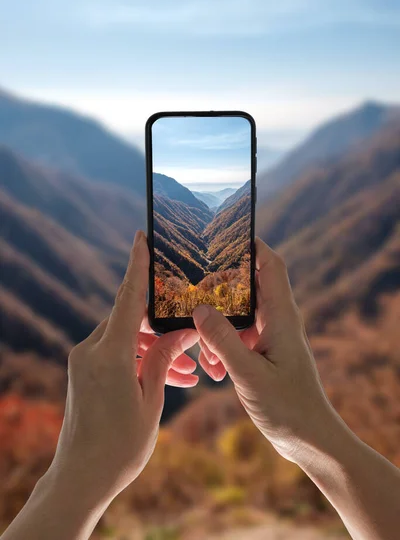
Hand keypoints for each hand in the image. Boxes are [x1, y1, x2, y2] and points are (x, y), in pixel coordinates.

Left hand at [47, 231, 198, 506]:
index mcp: (108, 353)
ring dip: (158, 349)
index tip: (142, 237)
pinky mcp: (87, 371)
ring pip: (129, 338)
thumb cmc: (119, 445)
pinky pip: (118, 353)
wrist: (81, 477)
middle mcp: (91, 349)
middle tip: (195, 339)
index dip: (138, 266)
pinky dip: (142, 360)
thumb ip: (164, 358)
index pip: (128, 298)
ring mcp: (86, 360)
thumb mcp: (151, 399)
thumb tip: (181, 330)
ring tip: (190, 370)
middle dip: (165, 327)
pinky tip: (171, 378)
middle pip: (133, 319)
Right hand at [194, 238, 334, 463]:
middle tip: (192, 290)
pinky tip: (211, 368)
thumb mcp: (249, 374)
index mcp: (281, 317)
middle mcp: (278, 321)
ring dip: (217, 327)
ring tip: (202, 349)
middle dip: (220, 289)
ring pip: (238, 316)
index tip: (225, 234)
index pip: (270, 265)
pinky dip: (222, 347)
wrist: (309, 440)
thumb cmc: (288, 408)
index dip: (251, 245)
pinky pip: (238, 338)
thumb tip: (199, 309)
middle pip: (248, 287)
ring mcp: (271, 337)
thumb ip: (223, 340)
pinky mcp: (265, 353)